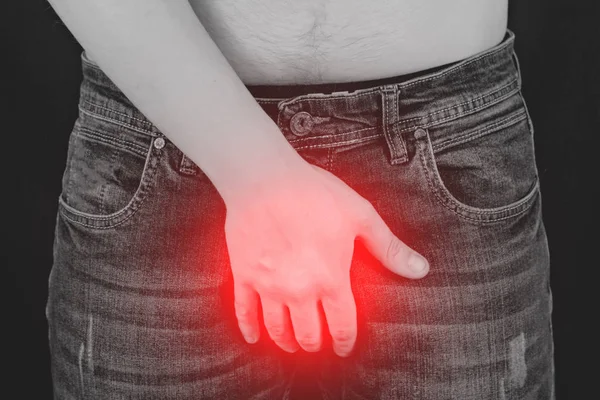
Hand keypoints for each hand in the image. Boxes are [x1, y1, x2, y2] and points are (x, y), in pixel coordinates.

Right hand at [224, 162, 429, 356]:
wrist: (266, 179)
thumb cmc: (315, 194)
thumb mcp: (361, 217)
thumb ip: (389, 248)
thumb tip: (421, 269)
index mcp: (331, 280)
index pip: (341, 327)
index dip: (344, 343)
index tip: (343, 349)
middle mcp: (299, 291)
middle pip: (308, 334)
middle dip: (316, 345)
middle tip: (318, 345)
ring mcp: (268, 286)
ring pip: (277, 329)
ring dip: (287, 343)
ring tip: (292, 346)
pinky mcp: (244, 276)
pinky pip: (244, 312)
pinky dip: (249, 329)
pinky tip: (254, 338)